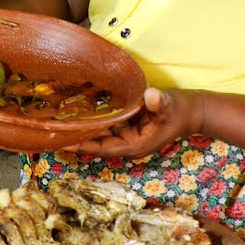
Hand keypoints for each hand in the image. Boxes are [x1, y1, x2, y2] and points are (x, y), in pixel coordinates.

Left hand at [64, 87, 204, 157]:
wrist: (194, 110)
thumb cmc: (181, 109)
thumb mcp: (170, 104)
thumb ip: (160, 102)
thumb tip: (151, 96)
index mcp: (135, 144)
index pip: (103, 147)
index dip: (83, 144)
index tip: (63, 141)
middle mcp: (128, 143)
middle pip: (96, 144)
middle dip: (77, 137)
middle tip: (51, 130)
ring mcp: (128, 135)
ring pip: (100, 135)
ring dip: (83, 129)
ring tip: (58, 121)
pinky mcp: (128, 126)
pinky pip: (107, 125)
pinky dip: (94, 120)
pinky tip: (78, 111)